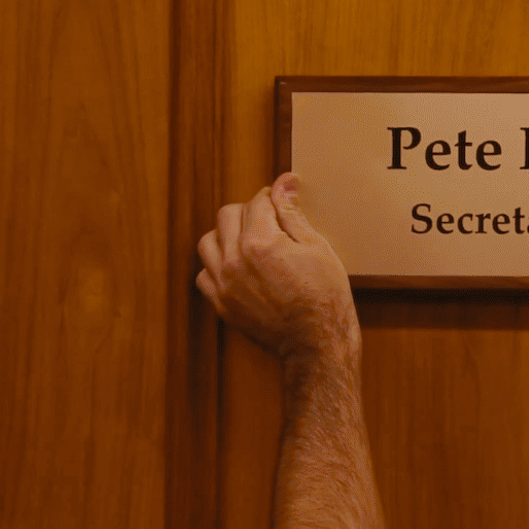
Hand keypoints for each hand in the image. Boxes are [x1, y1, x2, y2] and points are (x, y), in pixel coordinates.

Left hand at [195, 173, 357, 360]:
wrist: (316, 344)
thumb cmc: (325, 297)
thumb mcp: (317, 248)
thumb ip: (292, 214)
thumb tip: (283, 184)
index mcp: (260, 243)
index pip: (257, 202)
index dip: (273, 195)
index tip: (283, 197)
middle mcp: (234, 261)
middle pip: (228, 215)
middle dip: (249, 211)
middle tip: (270, 220)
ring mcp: (224, 285)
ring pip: (208, 242)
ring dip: (226, 235)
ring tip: (249, 242)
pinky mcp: (222, 305)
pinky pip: (203, 274)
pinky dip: (215, 266)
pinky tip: (237, 268)